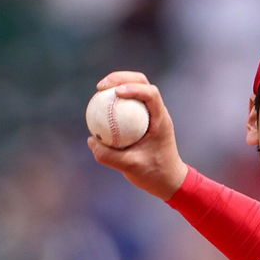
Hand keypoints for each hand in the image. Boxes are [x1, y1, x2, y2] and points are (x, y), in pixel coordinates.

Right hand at [87, 71, 188, 199]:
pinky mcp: (142, 120)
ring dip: (117, 84)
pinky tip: (99, 107)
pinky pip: (128, 104)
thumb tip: (91, 139)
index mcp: (161, 119)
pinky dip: (115, 101)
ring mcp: (150, 114)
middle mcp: (157, 112)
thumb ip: (109, 156)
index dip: (133, 87)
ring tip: (98, 90)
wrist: (168, 181)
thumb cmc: (154, 174)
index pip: (151, 93)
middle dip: (121, 78)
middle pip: (141, 82)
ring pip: (135, 89)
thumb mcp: (130, 167)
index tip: (116, 92)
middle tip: (101, 86)